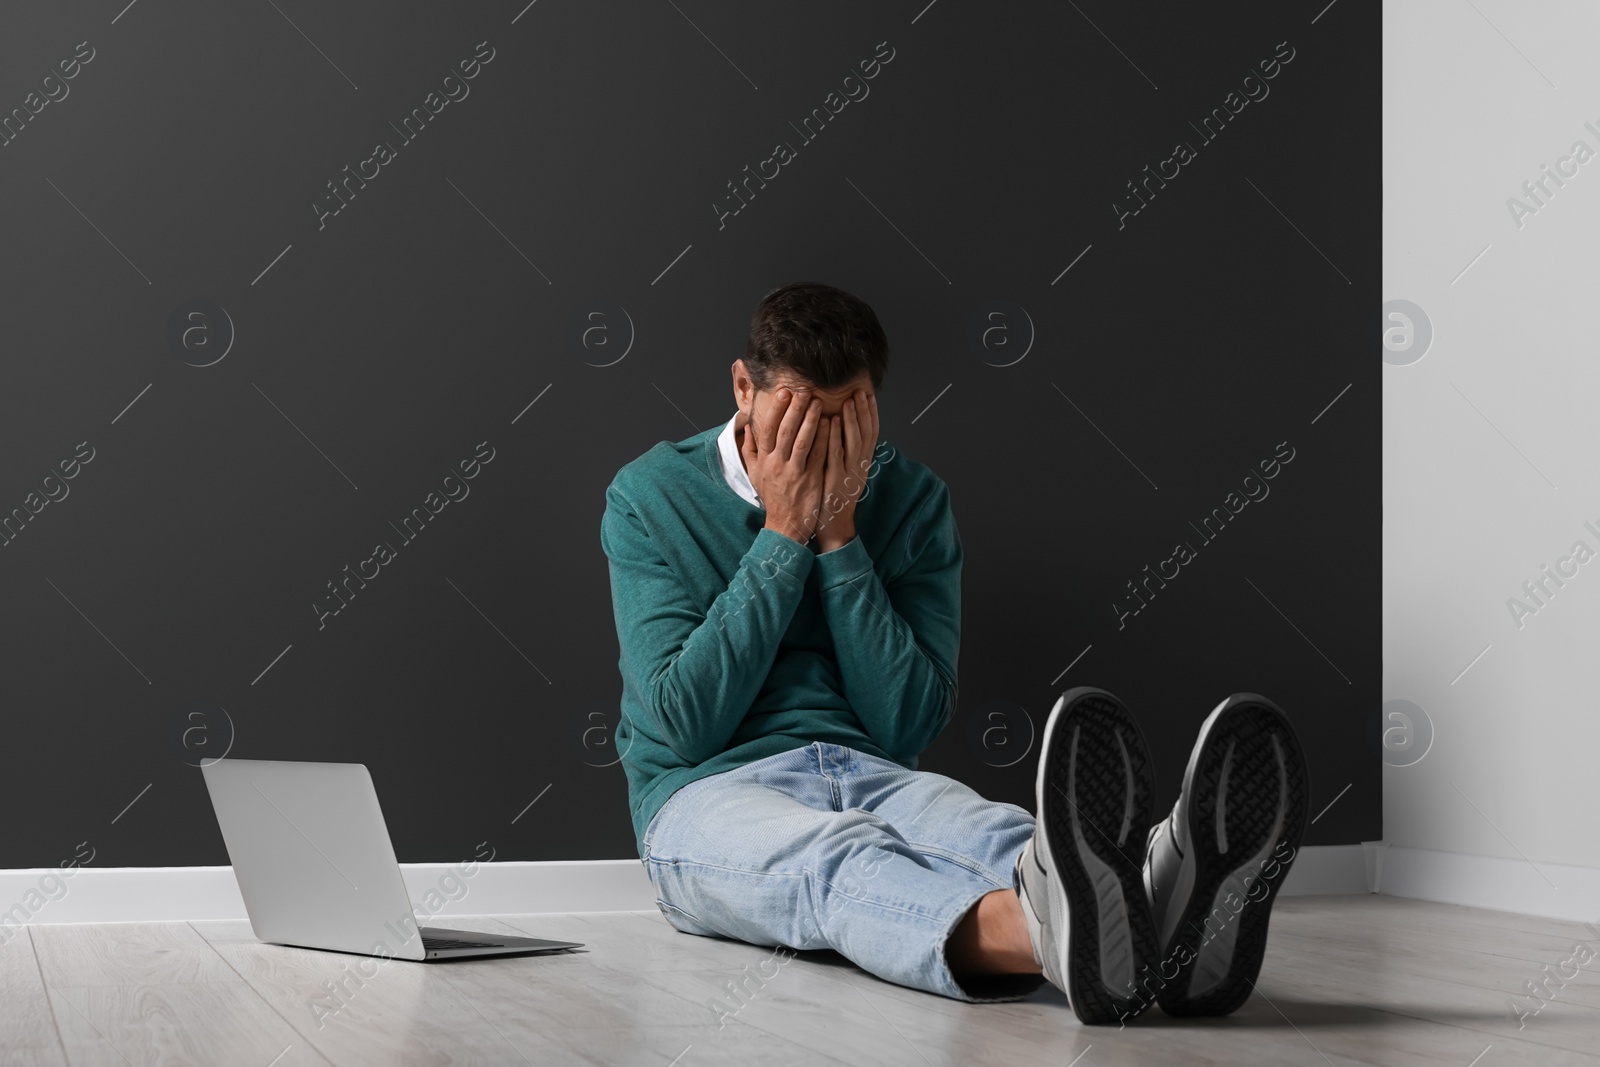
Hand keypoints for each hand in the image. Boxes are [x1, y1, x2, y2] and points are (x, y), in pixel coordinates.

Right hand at [740, 387, 825, 544]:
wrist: (786, 525)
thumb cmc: (773, 496)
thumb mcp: (755, 474)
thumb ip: (750, 450)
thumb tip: (747, 427)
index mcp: (764, 460)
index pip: (767, 429)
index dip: (776, 409)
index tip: (784, 392)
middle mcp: (777, 465)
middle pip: (785, 431)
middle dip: (795, 409)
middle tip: (804, 390)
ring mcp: (794, 473)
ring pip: (802, 441)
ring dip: (811, 420)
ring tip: (819, 402)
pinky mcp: (811, 481)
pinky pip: (818, 456)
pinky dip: (824, 439)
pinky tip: (831, 424)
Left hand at [816, 388, 878, 552]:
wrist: (834, 525)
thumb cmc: (835, 497)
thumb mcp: (846, 472)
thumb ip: (847, 452)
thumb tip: (846, 430)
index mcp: (863, 463)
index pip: (872, 433)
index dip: (872, 414)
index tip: (869, 395)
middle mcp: (860, 466)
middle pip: (866, 433)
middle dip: (864, 411)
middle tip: (860, 391)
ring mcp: (849, 473)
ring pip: (854, 442)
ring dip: (852, 419)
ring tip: (848, 401)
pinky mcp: (835, 480)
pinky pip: (836, 455)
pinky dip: (834, 437)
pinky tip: (830, 422)